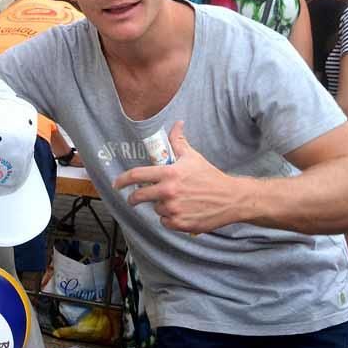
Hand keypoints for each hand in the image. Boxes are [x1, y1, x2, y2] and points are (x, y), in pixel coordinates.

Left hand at [112, 121, 244, 232]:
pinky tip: (182, 211)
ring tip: (176, 201)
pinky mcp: (179, 223)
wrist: (231, 198)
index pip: (137, 175)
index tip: (116, 184)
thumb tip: (177, 124)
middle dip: (133, 198)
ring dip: (160, 206)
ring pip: (155, 208)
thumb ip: (178, 142)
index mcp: (169, 174)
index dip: (122, 180)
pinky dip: (170, 218)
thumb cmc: (210, 177)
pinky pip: (164, 221)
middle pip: (139, 196)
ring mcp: (173, 209)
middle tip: (134, 198)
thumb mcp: (192, 157)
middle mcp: (169, 192)